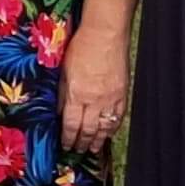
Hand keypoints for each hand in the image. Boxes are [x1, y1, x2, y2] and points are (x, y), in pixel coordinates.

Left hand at [57, 27, 127, 156]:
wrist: (105, 34)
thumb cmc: (82, 47)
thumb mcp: (64, 71)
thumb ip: (63, 95)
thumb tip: (61, 113)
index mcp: (78, 95)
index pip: (72, 125)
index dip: (68, 139)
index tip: (65, 145)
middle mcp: (95, 100)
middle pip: (88, 130)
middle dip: (82, 143)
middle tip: (78, 151)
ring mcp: (111, 99)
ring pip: (105, 127)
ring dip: (98, 140)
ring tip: (93, 148)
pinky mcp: (122, 93)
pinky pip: (118, 117)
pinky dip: (112, 128)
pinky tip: (108, 133)